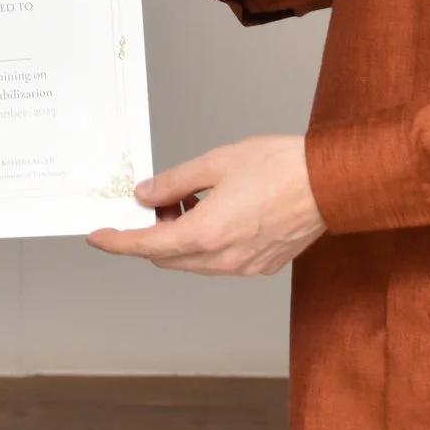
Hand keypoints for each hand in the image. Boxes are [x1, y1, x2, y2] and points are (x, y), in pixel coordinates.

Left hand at [86, 135, 325, 276]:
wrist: (331, 183)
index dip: (117, 242)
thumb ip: (175, 182)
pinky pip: (219, 261)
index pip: (146, 246)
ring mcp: (243, 266)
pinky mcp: (261, 265)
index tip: (98, 236)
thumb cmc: (280, 167)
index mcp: (206, 234)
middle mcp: (222, 259)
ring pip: (193, 261)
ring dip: (180, 237)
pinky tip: (217, 211)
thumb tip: (146, 195)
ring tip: (191, 199)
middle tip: (159, 199)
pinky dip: (205, 242)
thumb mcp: (217, 163)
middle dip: (153, 233)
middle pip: (167, 257)